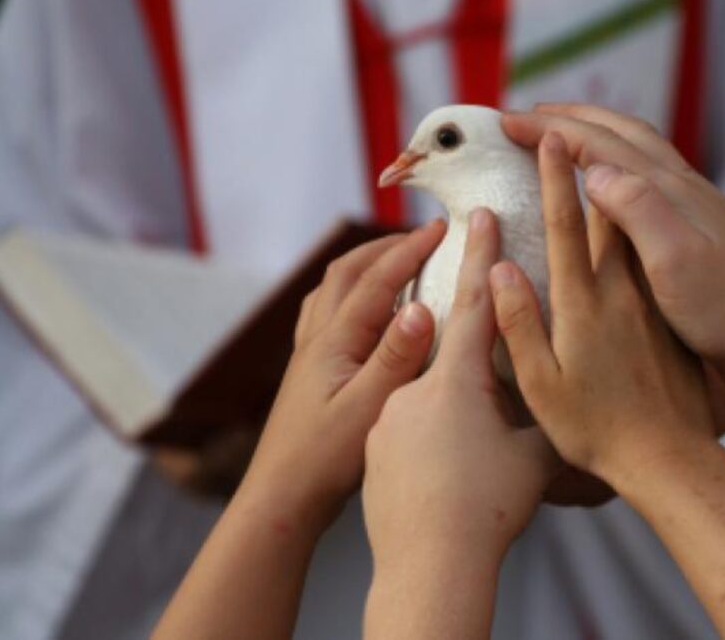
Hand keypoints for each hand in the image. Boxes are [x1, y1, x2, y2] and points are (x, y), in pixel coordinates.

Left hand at [235, 221, 444, 533]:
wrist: (282, 497)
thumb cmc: (326, 460)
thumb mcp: (369, 408)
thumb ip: (396, 358)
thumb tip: (422, 306)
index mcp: (335, 340)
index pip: (377, 280)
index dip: (410, 250)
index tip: (442, 227)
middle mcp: (317, 338)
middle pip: (347, 272)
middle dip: (385, 247)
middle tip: (422, 236)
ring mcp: (309, 354)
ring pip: (333, 289)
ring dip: (365, 265)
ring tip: (396, 260)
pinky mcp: (310, 373)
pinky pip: (327, 314)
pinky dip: (350, 295)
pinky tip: (365, 312)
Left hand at [364, 209, 557, 568]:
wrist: (413, 565)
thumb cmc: (472, 515)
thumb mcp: (520, 463)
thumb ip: (533, 409)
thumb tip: (550, 368)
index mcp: (438, 379)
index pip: (461, 303)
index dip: (476, 258)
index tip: (482, 217)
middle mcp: (388, 375)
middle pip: (378, 285)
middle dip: (402, 251)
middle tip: (429, 233)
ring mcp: (355, 390)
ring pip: (343, 305)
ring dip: (372, 279)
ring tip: (398, 266)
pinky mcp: (349, 413)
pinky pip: (336, 335)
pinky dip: (358, 316)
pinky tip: (379, 334)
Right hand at [488, 131, 715, 485]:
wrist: (676, 455)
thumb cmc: (603, 429)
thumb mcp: (549, 386)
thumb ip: (522, 322)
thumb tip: (499, 265)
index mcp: (593, 295)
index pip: (572, 215)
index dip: (550, 170)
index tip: (531, 131)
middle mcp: (628, 276)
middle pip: (608, 187)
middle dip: (574, 140)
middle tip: (538, 114)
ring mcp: (655, 280)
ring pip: (636, 192)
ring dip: (605, 151)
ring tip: (572, 127)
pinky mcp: (668, 290)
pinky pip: (651, 213)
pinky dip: (629, 179)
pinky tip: (618, 177)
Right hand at [502, 104, 724, 389]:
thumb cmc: (724, 311)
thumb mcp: (675, 264)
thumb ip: (636, 212)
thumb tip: (593, 172)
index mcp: (665, 194)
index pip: (597, 145)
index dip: (549, 132)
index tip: (507, 124)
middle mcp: (681, 186)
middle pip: (618, 131)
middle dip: (568, 118)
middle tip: (524, 117)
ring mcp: (694, 201)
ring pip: (636, 145)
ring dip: (595, 128)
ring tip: (561, 132)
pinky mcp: (700, 221)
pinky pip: (648, 167)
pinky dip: (617, 154)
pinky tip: (612, 176)